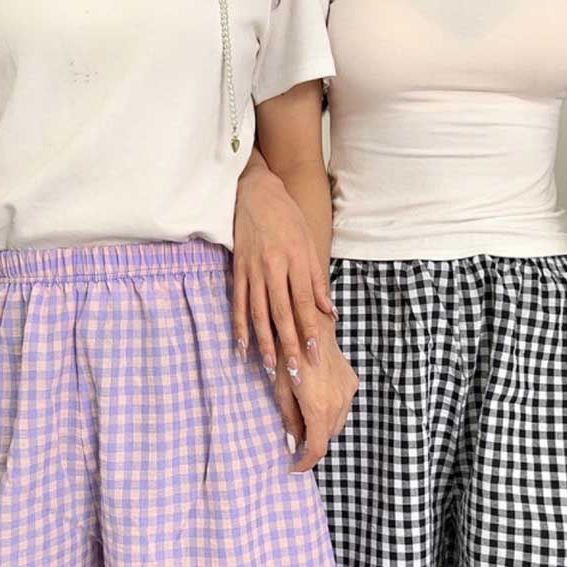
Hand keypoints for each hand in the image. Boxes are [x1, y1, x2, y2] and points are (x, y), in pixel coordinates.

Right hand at [233, 164, 336, 383]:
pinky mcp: (237, 270)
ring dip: (264, 342)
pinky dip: (239, 326)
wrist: (256, 194)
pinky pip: (238, 303)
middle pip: (281, 313)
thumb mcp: (309, 245)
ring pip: (258, 313)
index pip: (304, 302)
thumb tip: (329, 313)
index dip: (308, 329)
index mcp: (295, 261)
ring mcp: (252, 270)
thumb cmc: (288, 219)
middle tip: (294, 371)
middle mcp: (273, 267)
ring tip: (271, 366)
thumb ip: (317, 281)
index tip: (314, 354)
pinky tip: (242, 347)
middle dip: (289, 344)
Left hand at [273, 317, 358, 472]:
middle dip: (313, 444)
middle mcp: (338, 403)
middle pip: (328, 437)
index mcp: (318, 407)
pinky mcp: (351, 382)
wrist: (310, 325)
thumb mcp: (280, 389)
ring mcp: (347, 392)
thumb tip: (293, 444)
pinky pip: (343, 407)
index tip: (294, 468)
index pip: (317, 448)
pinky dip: (331, 412)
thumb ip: (289, 420)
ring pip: (337, 424)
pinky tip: (317, 399)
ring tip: (305, 418)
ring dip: (323, 428)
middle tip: (295, 441)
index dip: (306, 463)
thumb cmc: (287, 355)